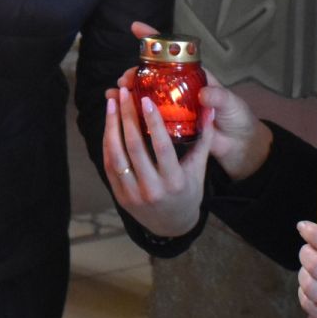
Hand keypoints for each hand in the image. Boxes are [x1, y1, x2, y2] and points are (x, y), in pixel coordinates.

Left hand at [103, 85, 215, 237]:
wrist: (171, 225)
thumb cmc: (188, 192)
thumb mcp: (199, 169)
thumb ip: (204, 139)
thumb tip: (209, 109)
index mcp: (174, 182)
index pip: (162, 147)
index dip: (152, 122)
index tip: (145, 98)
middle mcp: (152, 189)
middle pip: (135, 147)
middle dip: (127, 116)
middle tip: (124, 92)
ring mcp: (133, 194)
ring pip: (116, 155)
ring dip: (111, 126)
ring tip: (112, 102)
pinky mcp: (119, 195)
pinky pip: (109, 165)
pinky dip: (108, 142)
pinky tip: (109, 123)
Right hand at [118, 21, 269, 178]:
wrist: (240, 144)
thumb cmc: (237, 117)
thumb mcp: (231, 103)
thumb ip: (219, 97)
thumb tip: (204, 94)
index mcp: (193, 76)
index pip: (172, 53)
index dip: (153, 39)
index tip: (136, 28)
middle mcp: (180, 88)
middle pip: (152, 74)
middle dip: (135, 72)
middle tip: (124, 80)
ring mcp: (174, 106)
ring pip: (147, 95)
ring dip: (130, 93)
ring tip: (116, 94)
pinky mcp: (171, 126)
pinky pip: (150, 118)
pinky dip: (133, 114)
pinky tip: (120, 114)